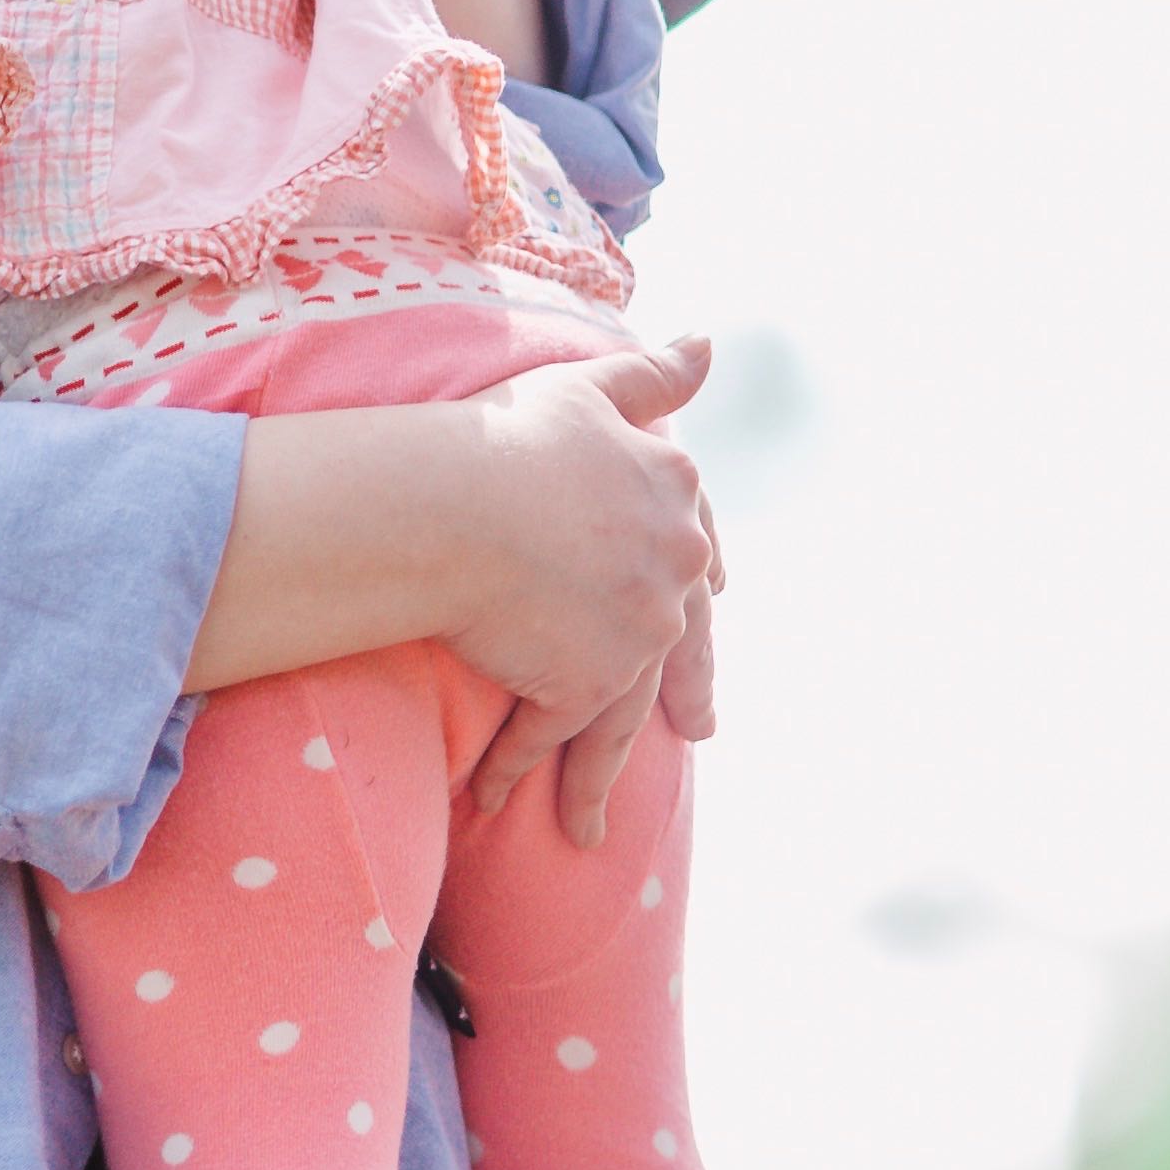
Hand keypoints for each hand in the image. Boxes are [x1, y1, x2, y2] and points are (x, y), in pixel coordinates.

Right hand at [442, 337, 718, 846]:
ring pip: (618, 711)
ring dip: (595, 772)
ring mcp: (634, 633)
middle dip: (682, 686)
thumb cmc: (509, 434)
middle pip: (677, 641)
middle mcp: (671, 570)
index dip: (700, 577)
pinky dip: (524, 769)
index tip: (713, 602)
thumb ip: (650, 376)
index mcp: (674, 496)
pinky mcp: (584, 682)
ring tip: (588, 824)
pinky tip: (496, 799)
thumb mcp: (587, 388)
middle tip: (697, 728)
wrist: (455, 497)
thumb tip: (707, 345)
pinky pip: (552, 736)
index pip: (700, 546)